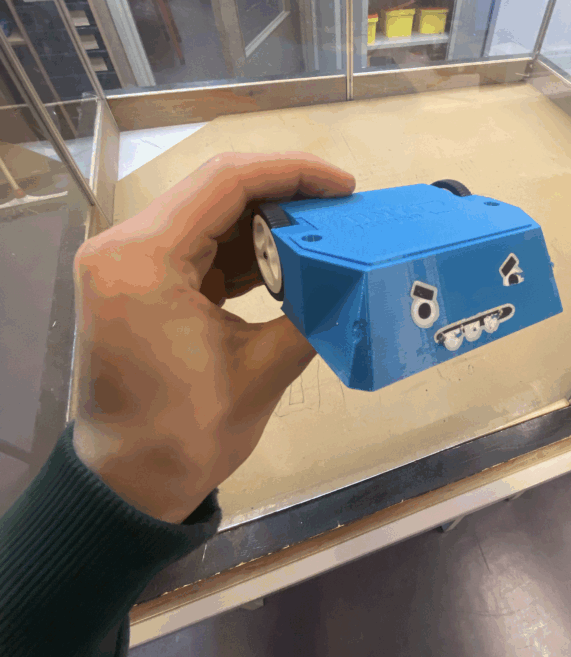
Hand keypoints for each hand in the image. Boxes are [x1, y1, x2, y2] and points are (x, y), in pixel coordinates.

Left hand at [72, 152, 355, 522]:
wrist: (129, 484)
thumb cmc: (187, 434)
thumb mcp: (261, 369)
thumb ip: (311, 311)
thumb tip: (360, 278)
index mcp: (144, 260)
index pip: (225, 183)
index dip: (292, 172)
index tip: (345, 186)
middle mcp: (123, 247)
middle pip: (214, 192)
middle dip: (283, 196)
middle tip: (341, 212)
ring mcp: (126, 264)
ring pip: (207, 217)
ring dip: (265, 224)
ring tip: (324, 235)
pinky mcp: (137, 283)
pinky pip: (196, 248)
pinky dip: (242, 252)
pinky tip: (287, 262)